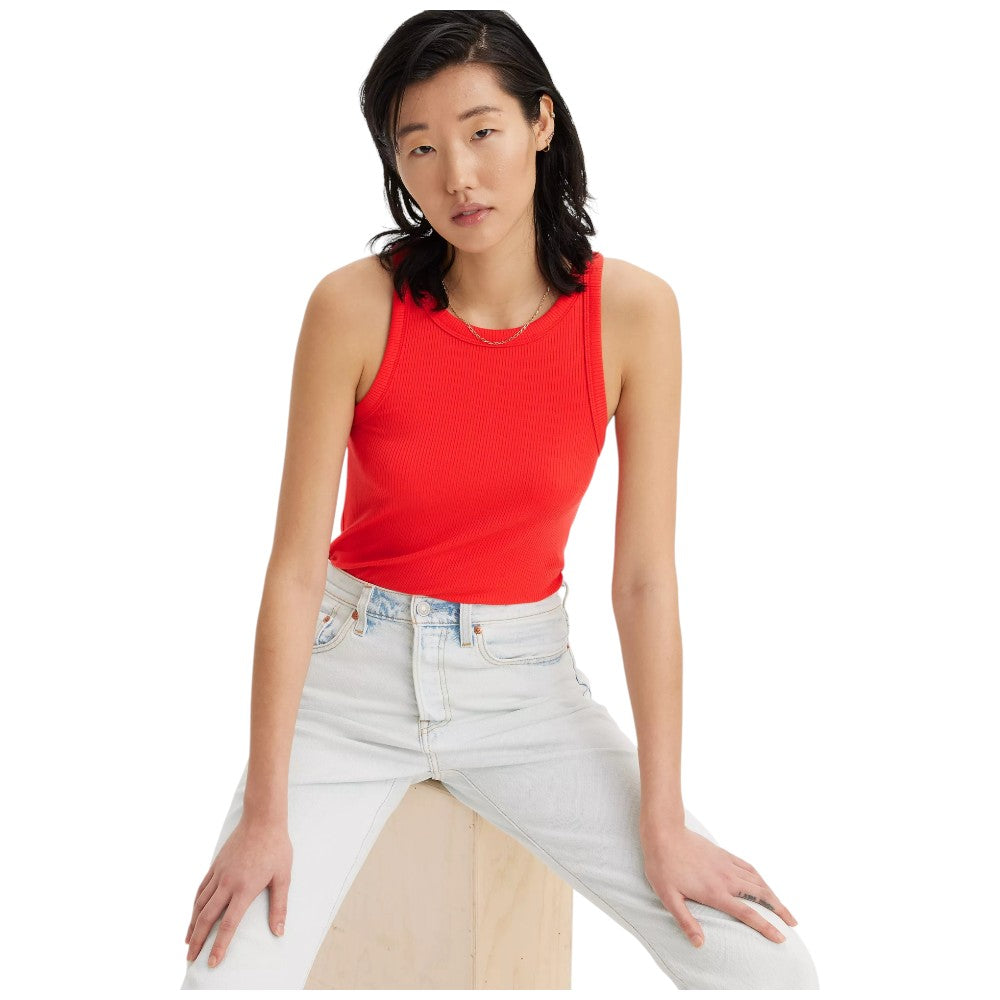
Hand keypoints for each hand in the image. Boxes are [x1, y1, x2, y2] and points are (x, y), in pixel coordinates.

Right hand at [185, 816, 292, 967]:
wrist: (262, 820)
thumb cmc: (276, 848)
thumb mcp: (283, 877)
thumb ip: (279, 906)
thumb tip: (279, 932)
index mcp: (244, 889)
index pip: (228, 924)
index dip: (219, 945)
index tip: (212, 962)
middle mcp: (227, 883)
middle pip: (206, 918)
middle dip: (198, 941)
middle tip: (190, 959)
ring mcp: (219, 873)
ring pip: (200, 904)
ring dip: (192, 925)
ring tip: (188, 942)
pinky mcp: (216, 864)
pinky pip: (201, 888)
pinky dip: (195, 904)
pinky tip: (194, 912)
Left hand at [640, 823, 797, 947]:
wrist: (664, 833)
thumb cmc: (662, 866)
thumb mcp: (668, 897)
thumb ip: (685, 921)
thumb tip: (699, 944)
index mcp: (715, 892)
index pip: (747, 913)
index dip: (766, 926)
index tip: (781, 937)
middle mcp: (726, 879)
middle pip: (760, 896)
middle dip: (779, 911)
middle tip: (793, 924)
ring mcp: (727, 864)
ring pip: (757, 881)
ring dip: (774, 895)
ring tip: (784, 908)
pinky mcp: (724, 854)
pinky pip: (748, 867)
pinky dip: (760, 878)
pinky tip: (764, 884)